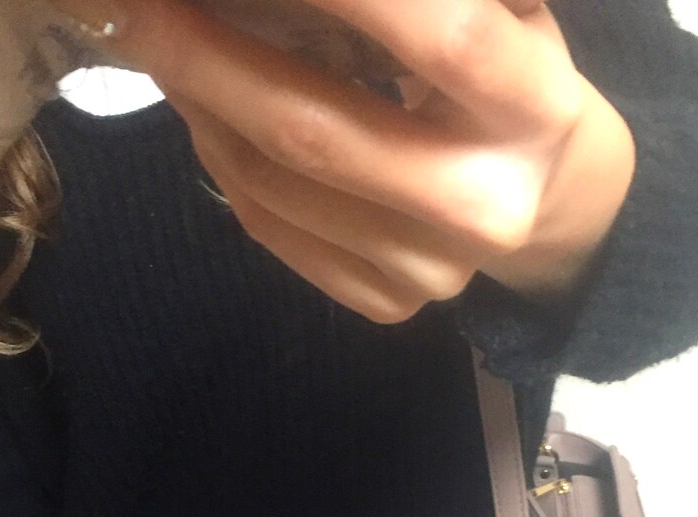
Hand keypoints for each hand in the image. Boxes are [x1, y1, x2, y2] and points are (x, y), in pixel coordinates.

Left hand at [52, 0, 634, 319]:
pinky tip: (209, 116)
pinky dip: (225, 166)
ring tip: (171, 49)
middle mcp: (487, 205)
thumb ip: (443, 1)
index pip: (446, 37)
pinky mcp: (390, 305)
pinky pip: (275, 233)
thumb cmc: (513, 76)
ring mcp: (434, 271)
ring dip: (203, 107)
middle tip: (147, 6)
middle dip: (212, 60)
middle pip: (321, 132)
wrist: (550, 204)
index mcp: (537, 111)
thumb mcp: (505, 11)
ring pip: (280, 188)